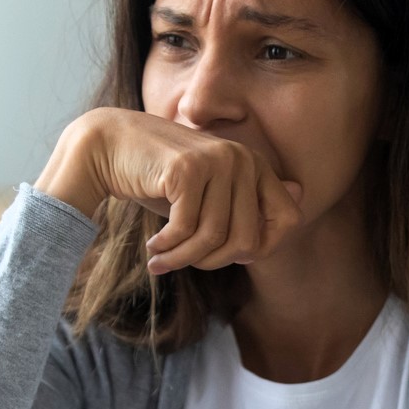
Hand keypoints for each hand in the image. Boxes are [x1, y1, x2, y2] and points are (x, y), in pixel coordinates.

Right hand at [35, 108, 305, 274]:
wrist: (108, 147)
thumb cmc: (160, 178)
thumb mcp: (210, 193)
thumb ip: (250, 199)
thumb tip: (301, 195)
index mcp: (255, 163)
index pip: (288, 221)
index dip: (263, 248)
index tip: (226, 256)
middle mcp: (243, 158)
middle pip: (249, 240)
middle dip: (214, 262)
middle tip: (183, 262)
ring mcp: (217, 161)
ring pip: (216, 238)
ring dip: (185, 260)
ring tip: (163, 261)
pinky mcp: (188, 170)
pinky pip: (188, 230)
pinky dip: (169, 249)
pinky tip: (154, 248)